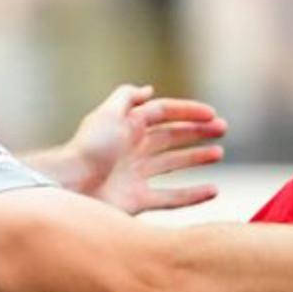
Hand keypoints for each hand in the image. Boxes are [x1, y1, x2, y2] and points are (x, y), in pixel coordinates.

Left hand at [61, 84, 226, 213]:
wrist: (70, 187)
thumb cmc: (88, 148)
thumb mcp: (107, 113)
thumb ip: (126, 97)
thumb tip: (148, 89)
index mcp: (128, 127)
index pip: (163, 113)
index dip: (188, 112)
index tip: (212, 114)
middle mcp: (133, 150)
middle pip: (171, 137)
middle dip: (196, 132)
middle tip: (222, 129)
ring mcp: (136, 176)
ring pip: (173, 165)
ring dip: (197, 158)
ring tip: (219, 153)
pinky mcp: (136, 202)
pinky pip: (171, 198)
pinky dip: (193, 195)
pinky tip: (213, 190)